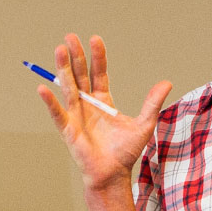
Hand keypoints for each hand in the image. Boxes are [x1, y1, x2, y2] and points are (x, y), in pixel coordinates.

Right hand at [38, 33, 171, 192]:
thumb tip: (167, 82)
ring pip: (68, 87)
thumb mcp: (144, 124)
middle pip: (80, 75)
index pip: (98, 73)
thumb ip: (152, 103)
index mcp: (103, 101)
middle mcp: (87, 104)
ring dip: (63, 69)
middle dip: (76, 56)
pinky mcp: (68, 129)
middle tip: (70, 37)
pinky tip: (44, 88)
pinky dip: (50, 102)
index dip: (97, 57)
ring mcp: (76, 115)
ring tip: (59, 50)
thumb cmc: (125, 151)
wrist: (114, 173)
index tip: (95, 39)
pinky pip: (58, 113)